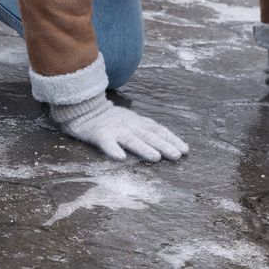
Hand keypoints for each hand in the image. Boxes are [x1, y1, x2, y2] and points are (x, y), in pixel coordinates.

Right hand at [50, 94, 188, 161]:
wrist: (83, 110)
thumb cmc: (110, 120)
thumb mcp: (131, 121)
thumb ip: (146, 131)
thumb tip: (168, 145)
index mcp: (137, 122)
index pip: (158, 130)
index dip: (171, 139)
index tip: (185, 150)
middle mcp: (129, 125)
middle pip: (148, 135)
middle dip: (164, 145)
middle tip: (177, 155)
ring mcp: (114, 129)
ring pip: (131, 139)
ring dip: (144, 148)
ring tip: (155, 157)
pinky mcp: (99, 135)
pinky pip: (106, 143)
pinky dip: (113, 149)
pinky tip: (120, 158)